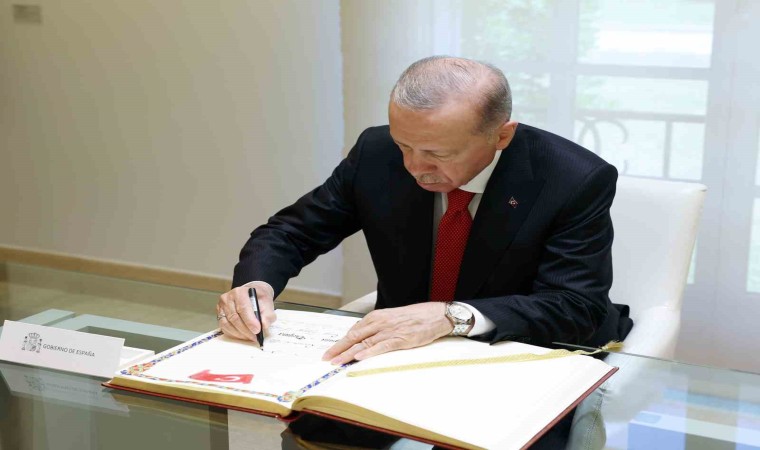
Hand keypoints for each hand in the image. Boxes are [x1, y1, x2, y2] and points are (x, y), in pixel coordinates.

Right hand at [217, 282, 276, 341]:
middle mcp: (228, 298)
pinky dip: (233, 334)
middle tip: (255, 337)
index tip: (257, 330)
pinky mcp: (219, 315)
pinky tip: (242, 336)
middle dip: (245, 330)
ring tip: (250, 337)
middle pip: (234, 317)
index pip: (243, 308)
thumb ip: (268, 314)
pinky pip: (224, 327)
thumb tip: (264, 325)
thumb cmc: (259, 298)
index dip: (250, 321)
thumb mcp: (267, 303)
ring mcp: (221, 307)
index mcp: (239, 292)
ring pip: (227, 324)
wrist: (253, 295)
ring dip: (239, 334)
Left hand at [322, 302, 452, 364]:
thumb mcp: (392, 318)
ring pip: (364, 343)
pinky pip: (381, 347)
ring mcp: (389, 331)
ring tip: (337, 362)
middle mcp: (380, 323)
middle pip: (354, 337)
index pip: (353, 331)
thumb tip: (362, 337)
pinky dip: (369, 352)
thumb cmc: (415, 317)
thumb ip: (377, 327)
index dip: (340, 342)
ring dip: (348, 353)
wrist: (436, 315)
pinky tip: (359, 357)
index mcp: (377, 317)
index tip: (330, 352)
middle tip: (326, 358)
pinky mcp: (400, 339)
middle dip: (338, 348)